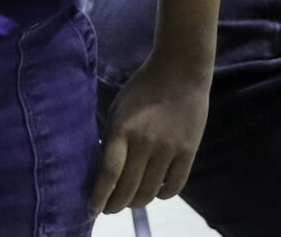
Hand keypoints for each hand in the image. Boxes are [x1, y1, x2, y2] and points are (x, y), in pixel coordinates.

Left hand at [90, 55, 211, 214]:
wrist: (181, 69)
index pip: (109, 174)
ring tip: (132, 200)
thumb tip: (106, 171)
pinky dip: (161, 194)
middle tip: (111, 207)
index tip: (92, 210)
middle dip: (116, 205)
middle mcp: (145, 142)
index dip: (99, 197)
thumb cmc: (144, 87)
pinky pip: (173, 186)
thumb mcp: (119, 108)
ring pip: (149, 193)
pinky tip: (155, 190)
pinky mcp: (188, 150)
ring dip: (137, 202)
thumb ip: (112, 138)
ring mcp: (169, 148)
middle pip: (128, 189)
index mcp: (123, 129)